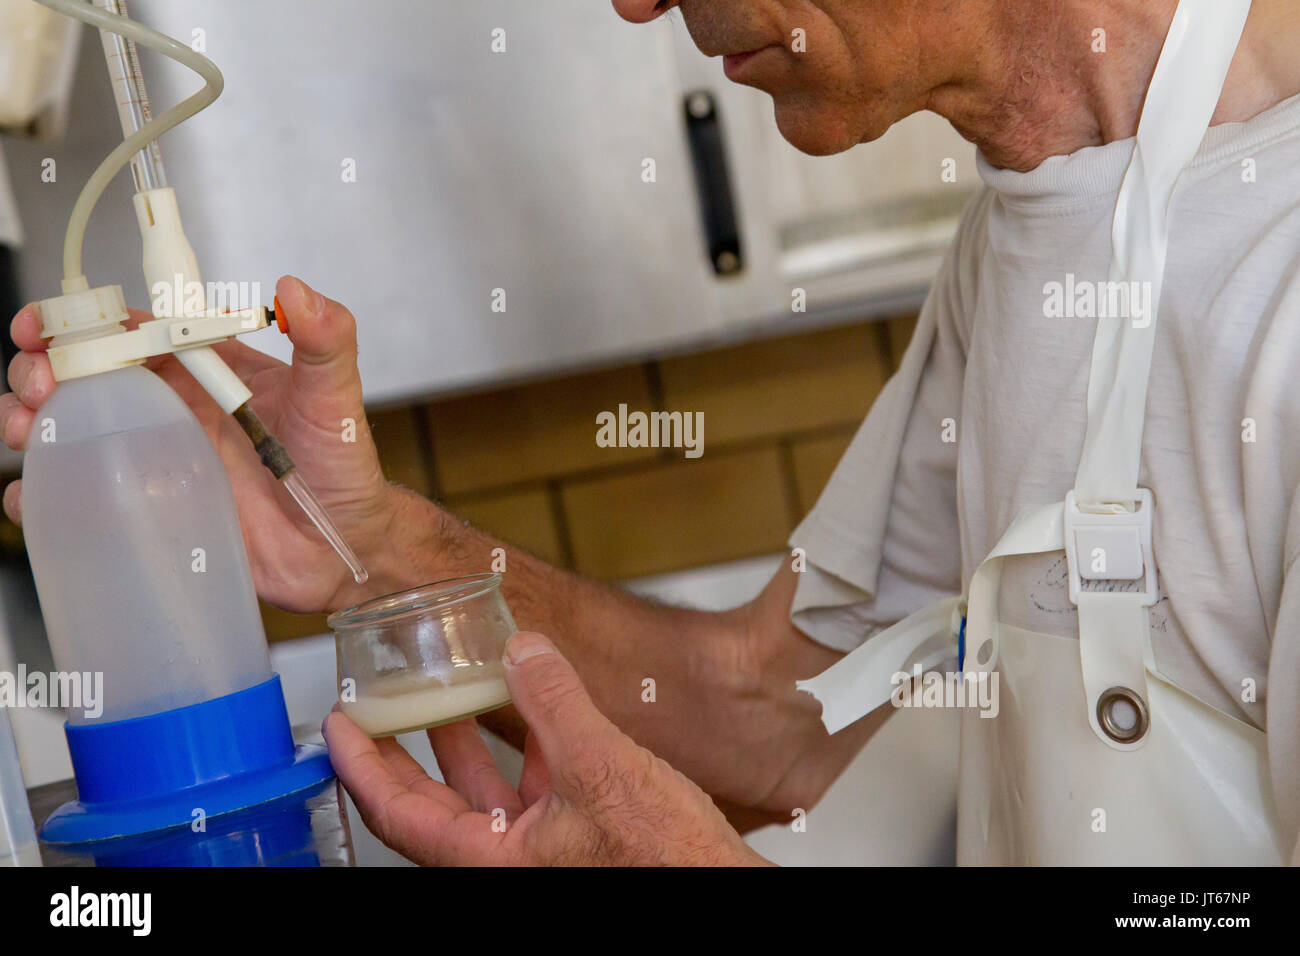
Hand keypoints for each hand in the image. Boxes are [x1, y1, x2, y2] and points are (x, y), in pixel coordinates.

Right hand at [1, 275, 402, 611]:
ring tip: (27, 430)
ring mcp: (156, 459)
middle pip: (86, 375)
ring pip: (72, 429)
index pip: (132, 330)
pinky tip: (34, 496)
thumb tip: (299, 289)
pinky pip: (82, 497)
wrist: (343, 546)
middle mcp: (173, 409)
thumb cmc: (341, 468)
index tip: (46, 324)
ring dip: (32, 422)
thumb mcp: (337, 398)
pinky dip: (44, 494)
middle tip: (40, 385)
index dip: (82, 321)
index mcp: (207, 370)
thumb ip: (326, 341)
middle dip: (45, 369)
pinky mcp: (151, 509)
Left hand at [324, 632, 771, 865]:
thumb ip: (556, 704)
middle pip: (430, 801)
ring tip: (451, 687)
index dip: (361, 766)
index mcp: (491, 859)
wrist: (715, 880)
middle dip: (406, 747)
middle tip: (382, 701)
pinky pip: (530, 782)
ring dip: (464, 738)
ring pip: (482, 790)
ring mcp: (540, 846)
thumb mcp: (600, 768)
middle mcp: (507, 856)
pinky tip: (534, 702)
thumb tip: (522, 651)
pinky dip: (524, 741)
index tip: (339, 725)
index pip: (396, 814)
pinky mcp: (576, 831)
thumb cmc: (663, 862)